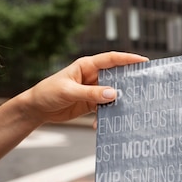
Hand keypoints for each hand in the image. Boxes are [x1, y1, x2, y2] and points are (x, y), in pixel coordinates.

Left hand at [23, 52, 146, 124]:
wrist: (36, 109)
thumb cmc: (48, 93)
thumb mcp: (69, 91)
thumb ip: (91, 93)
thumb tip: (114, 94)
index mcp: (87, 66)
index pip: (111, 59)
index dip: (128, 59)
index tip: (144, 61)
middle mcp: (93, 76)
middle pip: (116, 76)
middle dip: (129, 81)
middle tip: (145, 86)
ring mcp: (93, 90)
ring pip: (113, 93)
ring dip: (120, 101)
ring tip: (130, 107)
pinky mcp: (92, 103)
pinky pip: (105, 107)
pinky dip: (107, 114)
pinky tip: (106, 122)